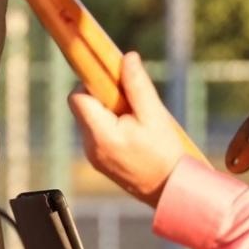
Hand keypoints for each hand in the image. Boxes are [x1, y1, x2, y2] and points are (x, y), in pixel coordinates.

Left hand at [69, 51, 187, 205]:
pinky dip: (110, 126)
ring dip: (108, 112)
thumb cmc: (165, 155)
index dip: (91, 84)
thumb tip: (126, 58)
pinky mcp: (100, 161)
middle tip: (130, 101)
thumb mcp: (154, 116)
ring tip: (136, 120)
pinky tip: (134, 133)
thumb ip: (137, 85)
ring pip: (90, 119)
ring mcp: (93, 156)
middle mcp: (90, 146)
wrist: (171, 191)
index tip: (112, 81)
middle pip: (83, 107)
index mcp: (100, 134)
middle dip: (103, 97)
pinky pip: (97, 133)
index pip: (77, 97)